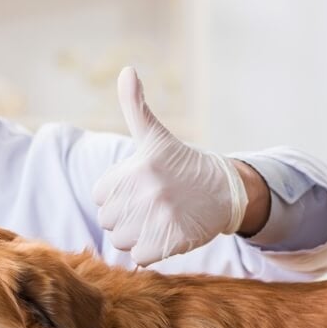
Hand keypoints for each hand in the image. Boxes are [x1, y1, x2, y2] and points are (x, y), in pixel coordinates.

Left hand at [92, 66, 260, 266]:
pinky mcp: (170, 243)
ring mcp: (159, 219)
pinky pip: (140, 257)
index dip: (117, 194)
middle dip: (126, 215)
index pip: (100, 195)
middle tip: (152, 203)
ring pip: (121, 240)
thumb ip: (135, 105)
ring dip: (136, 234)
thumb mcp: (155, 135)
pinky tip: (165, 233)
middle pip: (109, 220)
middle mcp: (148, 193)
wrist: (226, 191)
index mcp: (138, 168)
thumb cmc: (183, 164)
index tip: (140, 186)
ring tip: (157, 218)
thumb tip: (126, 70)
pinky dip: (149, 251)